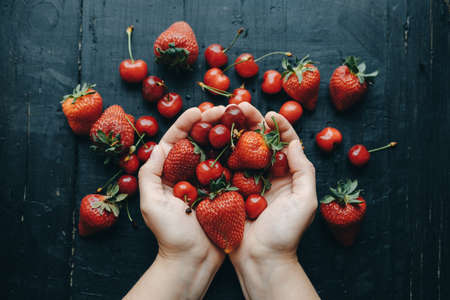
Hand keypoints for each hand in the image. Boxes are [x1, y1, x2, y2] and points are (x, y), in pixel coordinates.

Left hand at [126, 106, 226, 299]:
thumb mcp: (151, 204)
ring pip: (218, 150)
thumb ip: (150, 174)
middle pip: (200, 140)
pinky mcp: (226, 190)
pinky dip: (240, 154)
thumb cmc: (169, 235)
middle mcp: (190, 172)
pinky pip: (233, 168)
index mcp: (170, 172)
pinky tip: (249, 142)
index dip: (187, 123)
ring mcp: (210, 180)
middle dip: (211, 122)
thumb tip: (159, 146)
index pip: (176, 140)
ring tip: (238, 119)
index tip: (199, 111)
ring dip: (227, 133)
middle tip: (224, 109)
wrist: (193, 260)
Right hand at [229, 103, 318, 299]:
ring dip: (233, 133)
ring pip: (241, 151)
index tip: (272, 114)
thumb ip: (303, 171)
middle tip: (241, 107)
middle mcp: (267, 175)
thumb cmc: (286, 234)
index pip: (285, 144)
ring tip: (225, 116)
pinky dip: (219, 153)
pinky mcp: (229, 190)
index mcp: (287, 175)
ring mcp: (246, 182)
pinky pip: (224, 167)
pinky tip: (212, 139)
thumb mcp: (304, 201)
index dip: (280, 127)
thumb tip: (294, 144)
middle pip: (260, 142)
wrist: (261, 260)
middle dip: (252, 123)